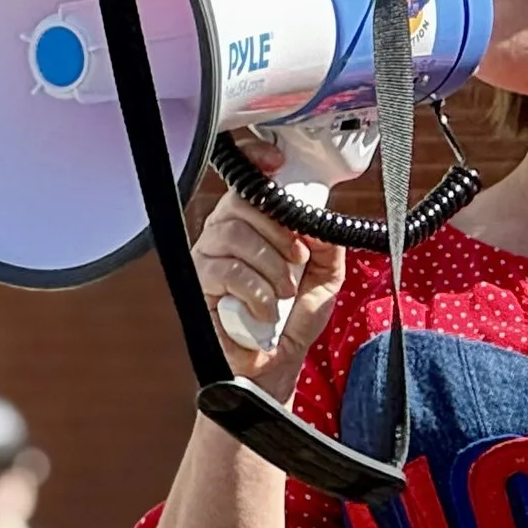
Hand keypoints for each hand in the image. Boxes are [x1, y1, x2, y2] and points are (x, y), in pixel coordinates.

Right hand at [194, 134, 346, 397]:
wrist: (275, 365)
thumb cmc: (294, 320)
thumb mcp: (326, 278)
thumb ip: (328, 245)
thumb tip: (318, 221)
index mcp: (252, 223)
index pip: (247, 181)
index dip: (256, 163)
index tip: (278, 165)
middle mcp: (225, 233)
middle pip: (241, 202)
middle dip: (279, 231)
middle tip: (297, 260)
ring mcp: (208, 257)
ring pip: (233, 235)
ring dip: (270, 265)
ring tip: (284, 292)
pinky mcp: (199, 286)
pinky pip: (226, 271)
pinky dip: (255, 291)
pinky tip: (265, 309)